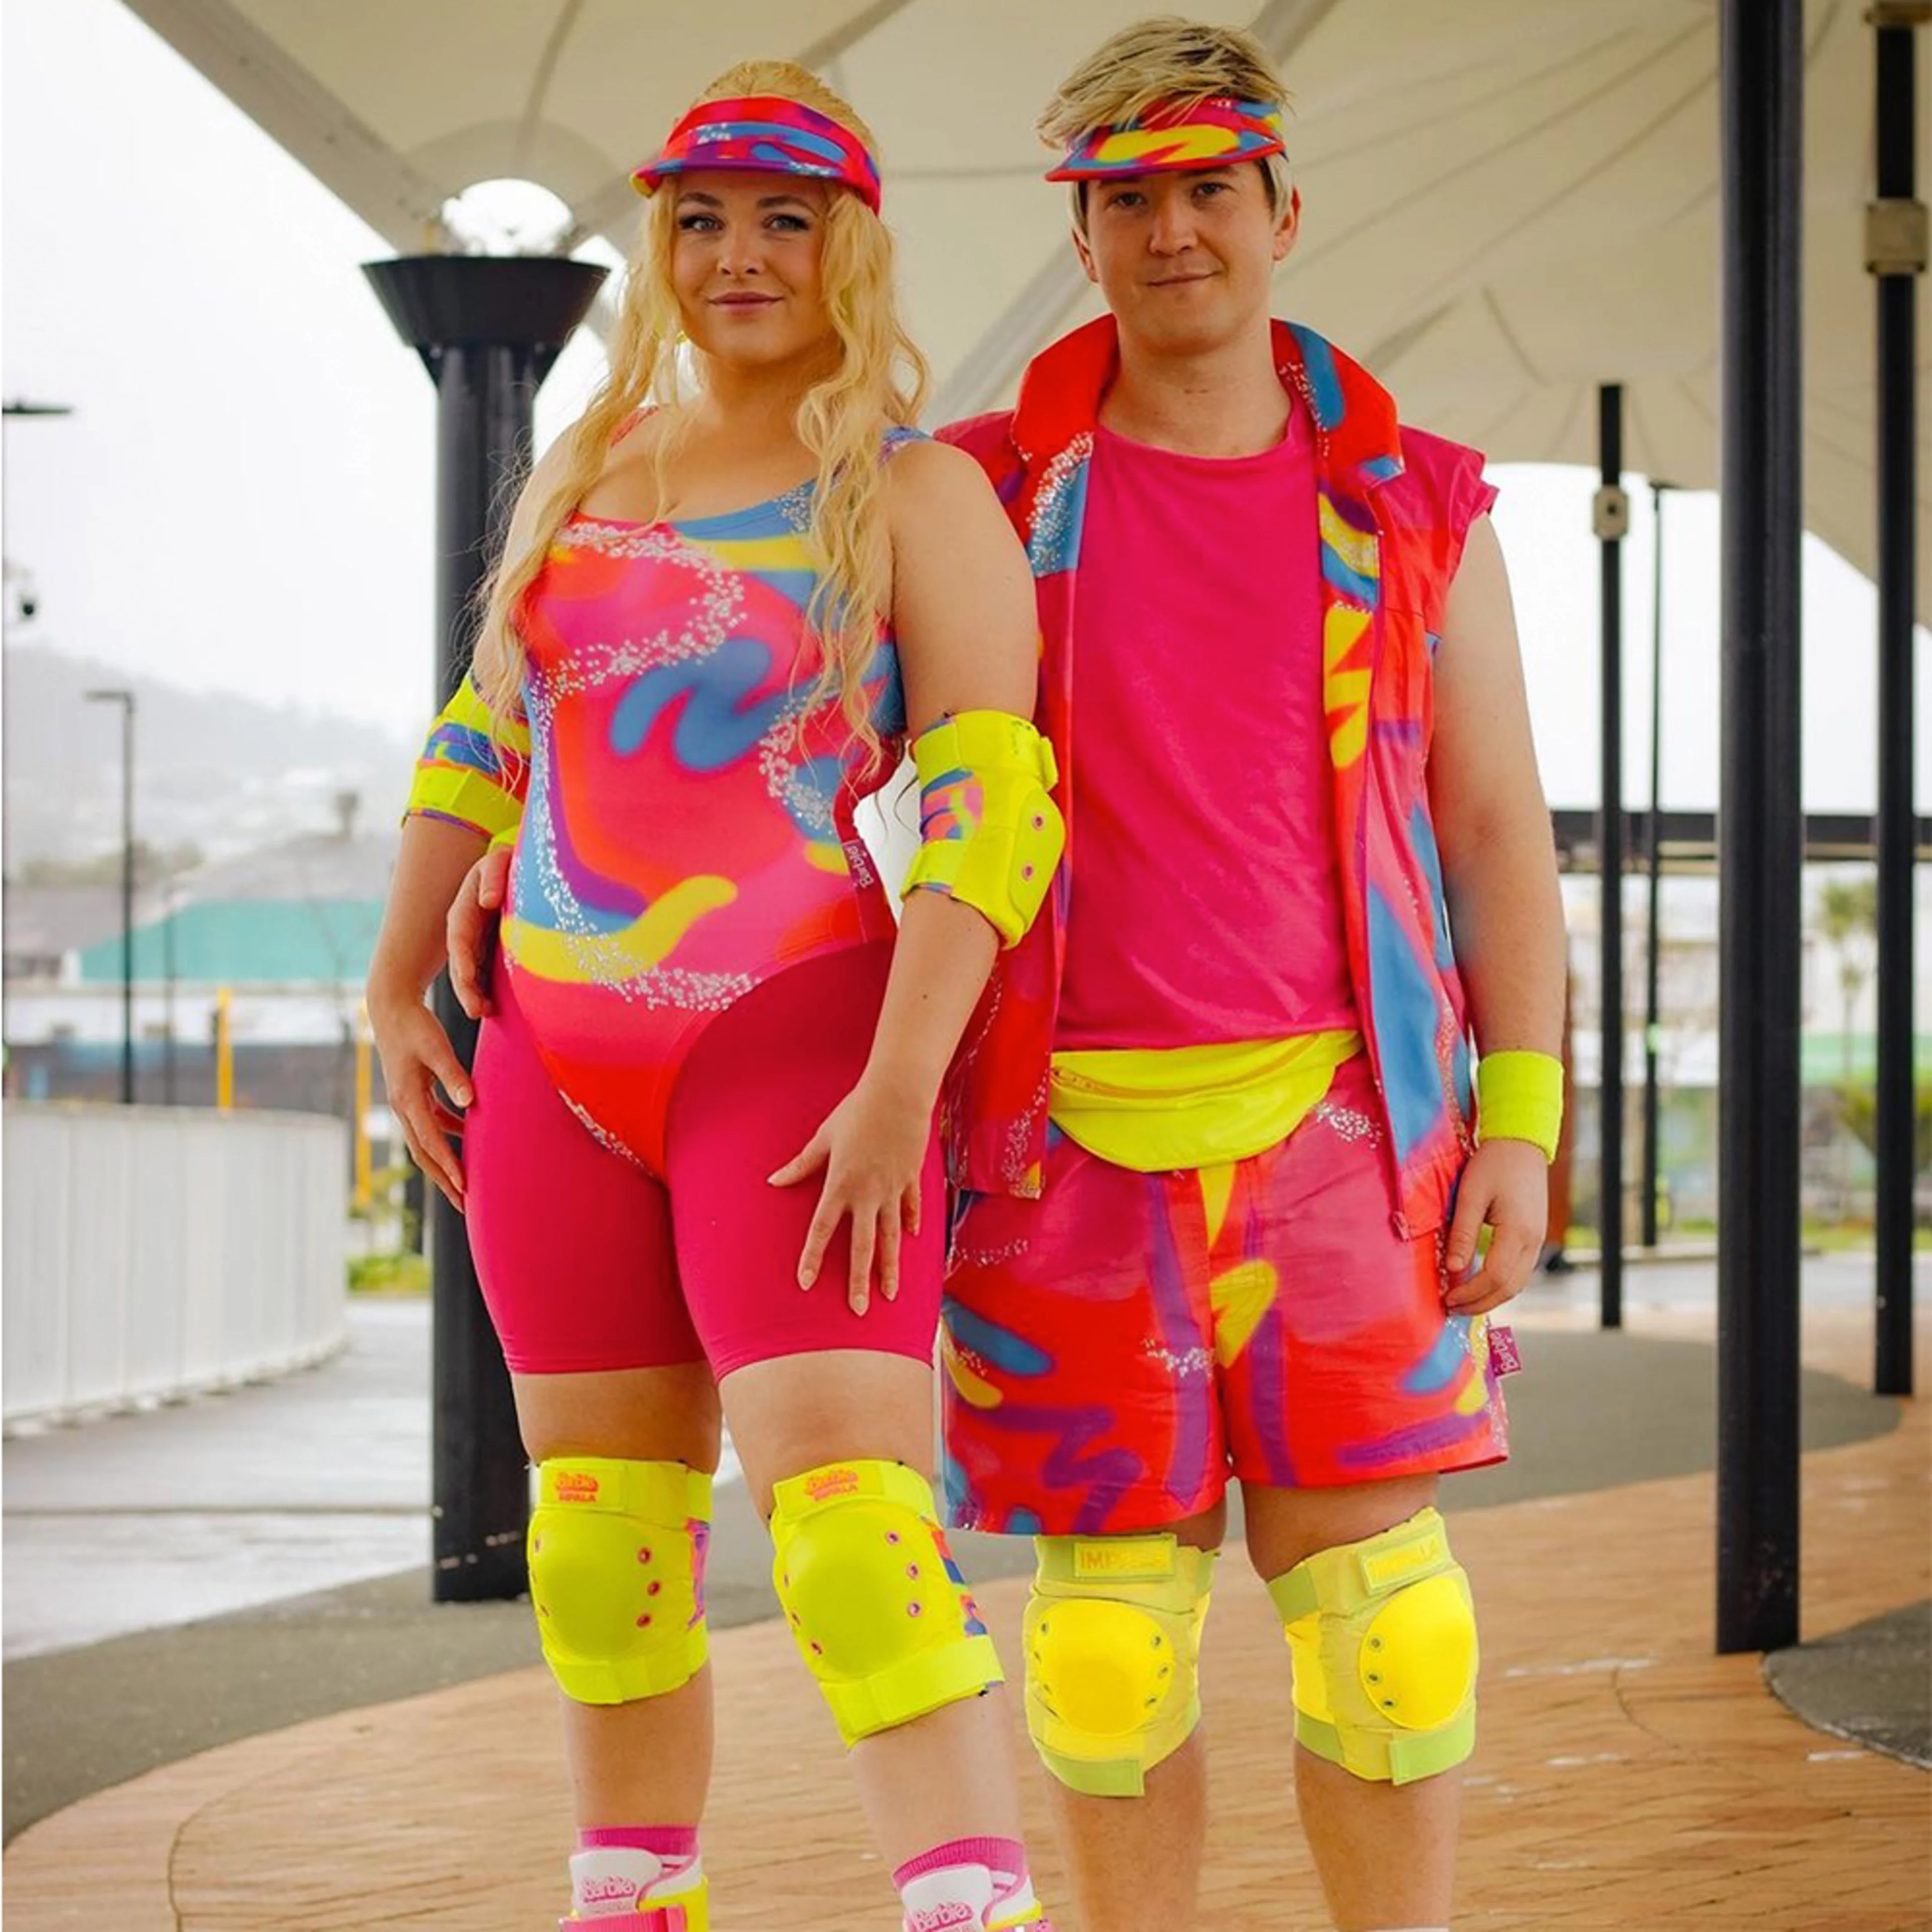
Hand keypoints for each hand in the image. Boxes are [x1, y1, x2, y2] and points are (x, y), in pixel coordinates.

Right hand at [368, 988, 471, 1213]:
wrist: (392, 1007)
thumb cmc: (416, 1025)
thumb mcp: (437, 1048)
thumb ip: (454, 1075)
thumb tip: (472, 1101)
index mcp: (408, 1098)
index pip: (430, 1140)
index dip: (448, 1164)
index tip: (465, 1186)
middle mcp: (403, 1106)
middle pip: (424, 1152)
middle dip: (444, 1179)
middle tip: (466, 1204)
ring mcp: (406, 1102)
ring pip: (425, 1142)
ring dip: (444, 1163)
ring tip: (466, 1185)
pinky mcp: (413, 1094)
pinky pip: (431, 1124)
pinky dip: (447, 1136)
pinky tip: (468, 1138)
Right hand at [449, 844, 512, 1020]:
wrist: (516, 870)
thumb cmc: (509, 862)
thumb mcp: (498, 861)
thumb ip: (493, 874)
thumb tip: (488, 900)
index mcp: (464, 909)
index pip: (459, 936)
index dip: (462, 958)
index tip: (466, 977)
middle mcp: (466, 929)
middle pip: (461, 961)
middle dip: (466, 987)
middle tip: (476, 1010)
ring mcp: (476, 942)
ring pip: (470, 972)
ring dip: (474, 995)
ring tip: (483, 1013)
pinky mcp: (488, 951)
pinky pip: (483, 975)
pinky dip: (485, 991)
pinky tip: (493, 1009)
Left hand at [767, 1074, 932, 1314]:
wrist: (899, 1094)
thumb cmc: (856, 1112)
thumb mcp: (824, 1138)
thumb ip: (801, 1164)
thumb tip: (774, 1181)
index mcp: (841, 1185)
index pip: (822, 1229)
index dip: (811, 1257)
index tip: (805, 1283)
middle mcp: (868, 1194)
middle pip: (861, 1245)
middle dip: (859, 1280)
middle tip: (858, 1310)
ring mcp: (893, 1189)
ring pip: (891, 1236)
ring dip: (890, 1267)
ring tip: (890, 1294)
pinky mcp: (911, 1179)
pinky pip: (911, 1208)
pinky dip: (910, 1223)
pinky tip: (910, 1241)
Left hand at [1443, 1138, 1548, 1314]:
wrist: (1521, 1143)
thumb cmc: (1493, 1163)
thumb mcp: (1471, 1195)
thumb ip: (1463, 1233)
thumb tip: (1453, 1269)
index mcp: (1518, 1231)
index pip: (1495, 1276)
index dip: (1470, 1293)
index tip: (1447, 1297)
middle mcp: (1534, 1241)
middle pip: (1510, 1288)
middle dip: (1480, 1303)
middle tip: (1451, 1308)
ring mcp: (1537, 1240)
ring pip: (1518, 1283)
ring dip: (1491, 1297)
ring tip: (1463, 1301)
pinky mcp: (1535, 1236)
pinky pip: (1520, 1271)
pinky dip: (1501, 1284)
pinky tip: (1480, 1284)